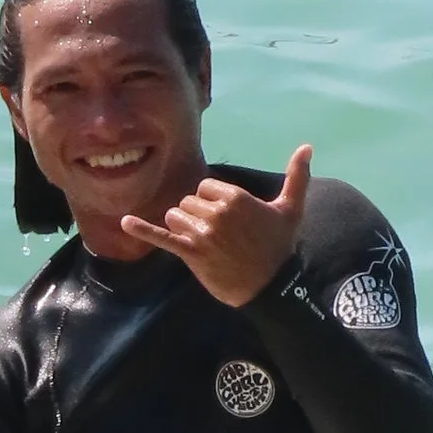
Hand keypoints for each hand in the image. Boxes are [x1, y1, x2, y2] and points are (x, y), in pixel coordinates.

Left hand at [123, 147, 310, 308]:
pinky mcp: (191, 253)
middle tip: (218, 235)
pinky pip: (162, 237)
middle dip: (197, 215)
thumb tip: (307, 146)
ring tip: (204, 243)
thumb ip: (297, 176)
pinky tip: (124, 222)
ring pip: (176, 216)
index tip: (226, 218)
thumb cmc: (280, 246)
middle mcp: (217, 212)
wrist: (272, 286)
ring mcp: (202, 233)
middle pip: (188, 202)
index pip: (205, 187)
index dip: (212, 201)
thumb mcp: (291, 209)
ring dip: (184, 227)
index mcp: (235, 197)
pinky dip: (142, 229)